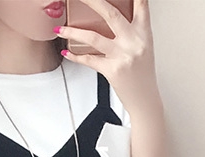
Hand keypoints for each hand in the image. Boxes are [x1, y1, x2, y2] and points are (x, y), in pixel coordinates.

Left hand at [55, 0, 160, 116]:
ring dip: (73, 32)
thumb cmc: (142, 75)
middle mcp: (133, 42)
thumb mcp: (143, 48)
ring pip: (94, 37)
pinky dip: (76, 57)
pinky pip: (89, 60)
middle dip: (93, 2)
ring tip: (60, 29)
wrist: (144, 99)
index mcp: (143, 33)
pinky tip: (66, 52)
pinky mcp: (112, 70)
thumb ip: (131, 32)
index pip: (140, 5)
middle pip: (111, 14)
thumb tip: (113, 20)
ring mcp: (122, 56)